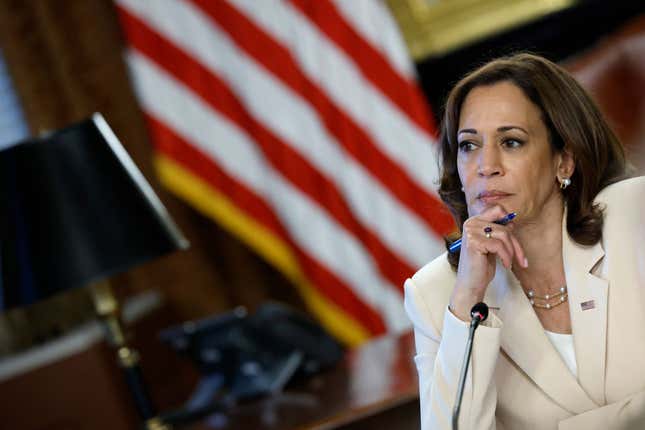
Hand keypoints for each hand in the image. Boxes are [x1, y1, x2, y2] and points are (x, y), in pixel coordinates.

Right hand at [449, 205, 526, 320]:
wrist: (471, 284)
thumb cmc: (481, 266)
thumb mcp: (493, 245)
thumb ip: (498, 232)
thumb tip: (512, 221)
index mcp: (474, 221)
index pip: (497, 209)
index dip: (508, 221)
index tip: (513, 238)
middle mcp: (471, 223)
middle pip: (504, 225)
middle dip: (515, 243)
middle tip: (520, 258)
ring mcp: (471, 232)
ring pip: (504, 234)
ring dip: (513, 251)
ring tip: (511, 262)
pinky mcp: (473, 242)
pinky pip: (499, 245)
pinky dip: (506, 257)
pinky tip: (505, 265)